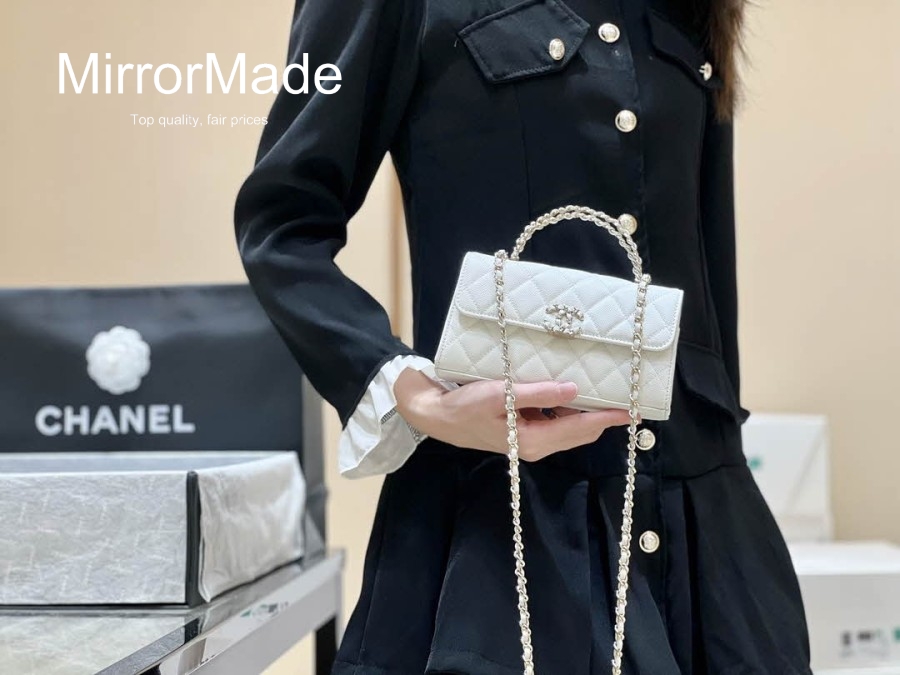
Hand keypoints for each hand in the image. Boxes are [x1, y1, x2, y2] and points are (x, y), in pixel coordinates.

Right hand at [393, 368, 631, 461]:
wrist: (439, 417)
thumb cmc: (466, 406)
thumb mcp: (500, 395)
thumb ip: (537, 393)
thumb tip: (573, 389)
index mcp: (533, 440)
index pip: (580, 428)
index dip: (608, 419)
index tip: (633, 411)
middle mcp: (537, 445)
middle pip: (581, 433)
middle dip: (604, 418)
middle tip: (628, 399)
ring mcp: (531, 441)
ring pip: (571, 429)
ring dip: (588, 414)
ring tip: (608, 394)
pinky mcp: (524, 433)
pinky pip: (557, 424)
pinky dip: (570, 411)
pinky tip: (573, 394)